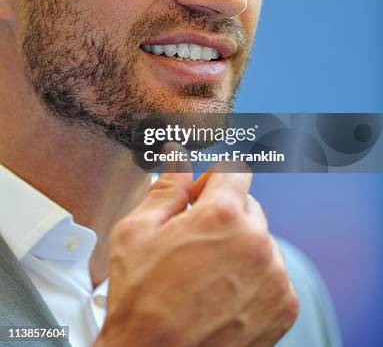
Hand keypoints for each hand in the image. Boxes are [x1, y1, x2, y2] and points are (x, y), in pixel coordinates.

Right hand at [94, 166, 298, 346]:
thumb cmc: (140, 301)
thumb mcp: (137, 232)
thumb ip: (167, 187)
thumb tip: (178, 155)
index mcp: (222, 215)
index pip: (235, 171)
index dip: (213, 181)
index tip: (199, 199)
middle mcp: (256, 241)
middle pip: (249, 206)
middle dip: (224, 216)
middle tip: (193, 243)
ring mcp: (274, 276)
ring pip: (260, 241)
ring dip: (239, 248)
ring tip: (205, 276)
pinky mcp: (283, 306)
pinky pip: (272, 274)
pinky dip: (253, 279)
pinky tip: (223, 295)